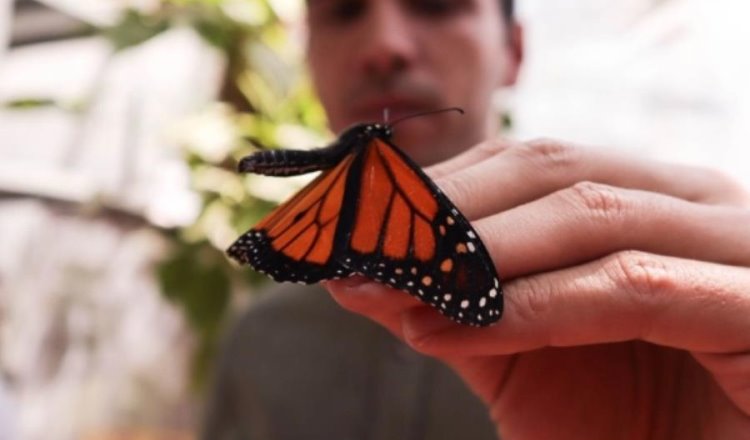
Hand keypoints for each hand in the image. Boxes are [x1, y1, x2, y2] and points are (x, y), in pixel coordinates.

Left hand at [325, 139, 749, 439]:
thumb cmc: (631, 420)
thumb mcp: (523, 353)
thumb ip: (455, 304)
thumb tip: (361, 274)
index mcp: (648, 199)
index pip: (531, 162)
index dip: (439, 184)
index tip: (355, 214)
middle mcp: (696, 205)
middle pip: (555, 170)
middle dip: (446, 207)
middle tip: (359, 242)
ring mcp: (737, 246)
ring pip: (591, 215)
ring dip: (477, 250)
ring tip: (394, 283)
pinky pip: (630, 287)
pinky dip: (534, 304)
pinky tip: (454, 325)